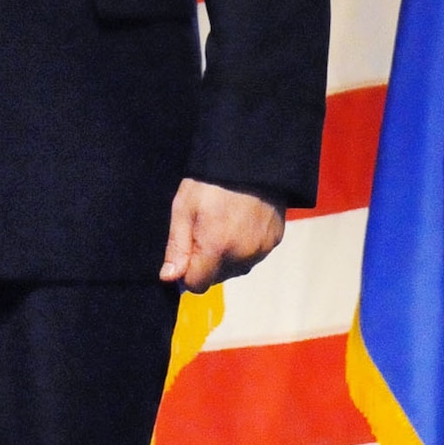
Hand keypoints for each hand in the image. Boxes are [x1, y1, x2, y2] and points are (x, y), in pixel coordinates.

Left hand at [159, 177, 284, 291]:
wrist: (250, 159)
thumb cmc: (210, 181)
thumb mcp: (184, 208)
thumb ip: (177, 246)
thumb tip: (169, 278)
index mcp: (217, 247)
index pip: (197, 285)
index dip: (187, 272)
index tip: (186, 251)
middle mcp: (242, 255)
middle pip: (217, 277)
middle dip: (207, 262)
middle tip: (204, 230)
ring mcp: (261, 249)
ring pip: (236, 268)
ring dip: (227, 256)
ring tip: (223, 224)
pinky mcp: (274, 241)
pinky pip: (254, 256)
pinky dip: (245, 247)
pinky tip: (240, 223)